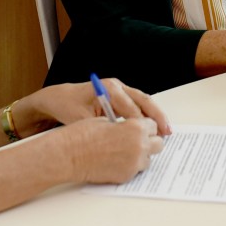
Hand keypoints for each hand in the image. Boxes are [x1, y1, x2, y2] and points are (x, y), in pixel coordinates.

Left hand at [18, 79, 171, 136]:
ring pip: (144, 101)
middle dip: (157, 116)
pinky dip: (147, 116)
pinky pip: (138, 104)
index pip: (130, 107)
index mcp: (108, 88)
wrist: (58, 98)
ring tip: (166, 131)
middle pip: (143, 100)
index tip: (149, 138)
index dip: (140, 123)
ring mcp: (120, 89)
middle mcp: (117, 85)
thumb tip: (116, 140)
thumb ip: (99, 128)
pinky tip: (154, 128)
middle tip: (166, 132)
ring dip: (155, 116)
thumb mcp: (80, 119)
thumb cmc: (67, 107)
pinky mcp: (120, 95)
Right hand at [58, 117, 164, 184]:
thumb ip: (125, 125)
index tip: (140, 128)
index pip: (153, 125)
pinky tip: (115, 161)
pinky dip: (129, 166)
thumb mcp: (107, 121)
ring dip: (141, 155)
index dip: (145, 126)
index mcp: (136, 127)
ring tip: (123, 152)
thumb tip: (133, 129)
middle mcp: (139, 145)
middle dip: (149, 141)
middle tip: (137, 141)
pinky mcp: (126, 176)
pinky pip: (135, 170)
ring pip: (148, 159)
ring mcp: (134, 163)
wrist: (68, 155)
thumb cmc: (83, 135)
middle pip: (158, 144)